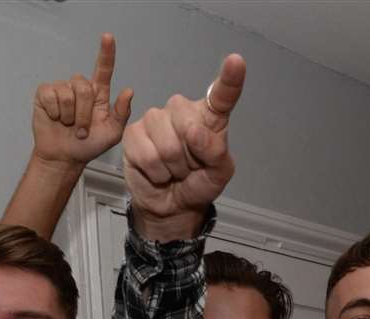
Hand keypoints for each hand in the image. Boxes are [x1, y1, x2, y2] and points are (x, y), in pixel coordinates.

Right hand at [31, 33, 134, 168]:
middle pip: (84, 87)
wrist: (65, 157)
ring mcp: (62, 89)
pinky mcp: (45, 94)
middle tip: (81, 131)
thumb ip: (121, 113)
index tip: (108, 37)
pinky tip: (55, 119)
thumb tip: (129, 90)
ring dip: (70, 116)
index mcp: (98, 95)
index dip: (106, 53)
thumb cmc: (89, 145)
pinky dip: (54, 112)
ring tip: (68, 126)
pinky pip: (51, 95)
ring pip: (67, 93)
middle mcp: (80, 88)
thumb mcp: (112, 133)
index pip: (103, 70)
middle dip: (83, 113)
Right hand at [122, 53, 245, 241]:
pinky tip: (157, 172)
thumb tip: (194, 132)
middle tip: (189, 165)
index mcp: (209, 117)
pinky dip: (156, 173)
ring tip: (173, 170)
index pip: (221, 95)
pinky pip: (147, 155)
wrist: (172, 205)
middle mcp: (181, 110)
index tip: (236, 62)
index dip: (229, 79)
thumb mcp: (219, 174)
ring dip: (173, 167)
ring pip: (167, 145)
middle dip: (191, 156)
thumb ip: (216, 152)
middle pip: (188, 126)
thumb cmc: (199, 183)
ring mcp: (155, 118)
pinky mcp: (133, 132)